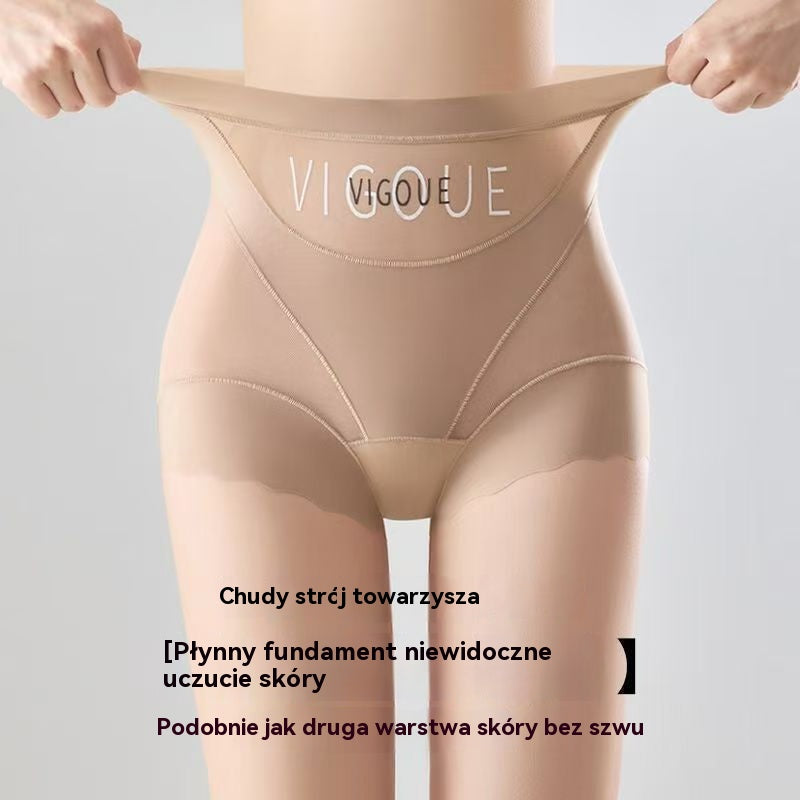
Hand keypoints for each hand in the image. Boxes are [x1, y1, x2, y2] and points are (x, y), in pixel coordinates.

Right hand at [0, 0, 140, 117]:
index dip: (114, 81)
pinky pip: (49, 111)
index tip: (100, 70)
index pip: (127, 83)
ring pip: (76, 106)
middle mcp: (77, 42)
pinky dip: (43, 99)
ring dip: (64, 92)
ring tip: (48, 63)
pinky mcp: (23, 79)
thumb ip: (115, 39)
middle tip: (69, 65)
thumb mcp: (86, 11)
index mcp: (101, 25)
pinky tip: (35, 74)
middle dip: (89, 88)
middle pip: (103, 100)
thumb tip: (135, 59)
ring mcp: (49, 61)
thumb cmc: (40, 5)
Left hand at [666, 0, 799, 112]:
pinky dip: (757, 93)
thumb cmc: (764, 0)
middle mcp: (729, 60)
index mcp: (706, 38)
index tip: (698, 61)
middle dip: (711, 77)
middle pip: (700, 91)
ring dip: (730, 91)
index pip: (677, 75)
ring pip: (724, 105)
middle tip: (730, 56)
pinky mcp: (777, 86)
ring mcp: (754, 76)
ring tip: (744, 68)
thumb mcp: (717, 13)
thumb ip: (689, 42)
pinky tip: (763, 70)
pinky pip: (754, 104)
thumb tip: (671, 61)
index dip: (687, 68)